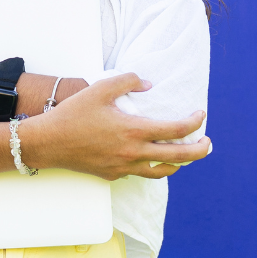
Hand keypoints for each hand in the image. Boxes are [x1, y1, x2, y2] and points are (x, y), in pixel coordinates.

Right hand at [19, 73, 210, 180]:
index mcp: (134, 130)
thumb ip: (128, 81)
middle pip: (179, 157)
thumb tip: (149, 85)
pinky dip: (151, 166)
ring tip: (182, 154)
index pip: (177, 130)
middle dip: (199, 151)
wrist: (49, 142)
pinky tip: (148, 157)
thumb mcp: (100, 89)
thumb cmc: (73, 114)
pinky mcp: (113, 175)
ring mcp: (124, 168)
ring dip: (177, 163)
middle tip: (208, 143)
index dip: (194, 123)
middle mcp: (134, 153)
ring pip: (162, 171)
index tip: (200, 115)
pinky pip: (140, 173)